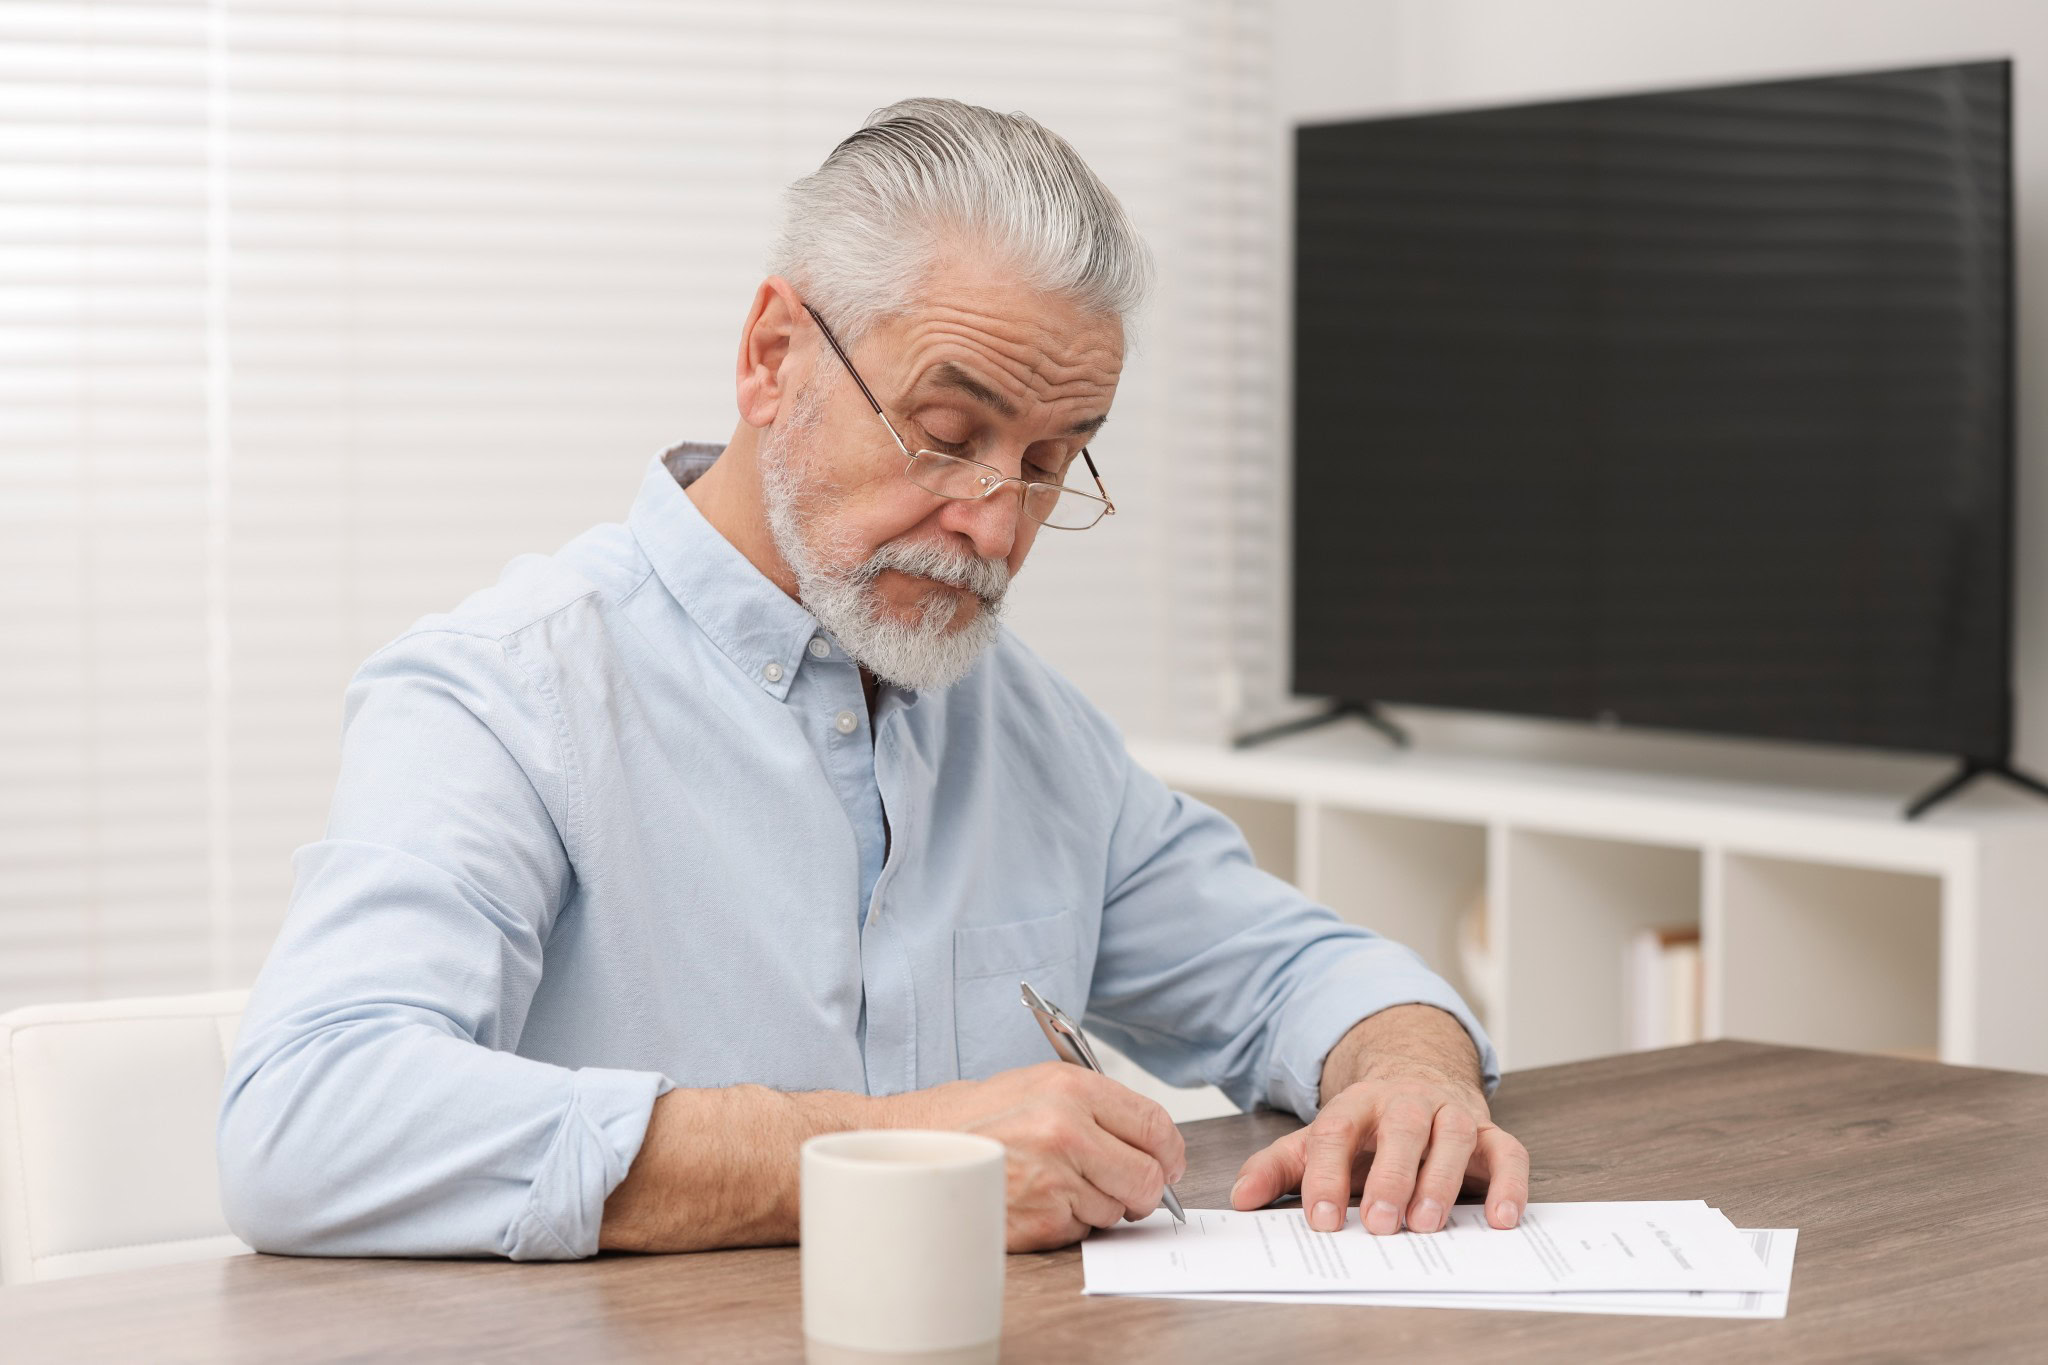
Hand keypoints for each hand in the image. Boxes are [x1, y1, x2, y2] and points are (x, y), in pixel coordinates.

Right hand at [882, 1061, 1185, 1251]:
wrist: (915, 1148)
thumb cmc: (974, 1117)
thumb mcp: (1036, 1085)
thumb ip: (1097, 1106)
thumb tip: (1154, 1140)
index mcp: (1072, 1088)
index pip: (1156, 1125)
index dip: (1169, 1152)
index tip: (1167, 1163)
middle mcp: (1067, 1129)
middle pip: (1149, 1177)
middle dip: (1143, 1189)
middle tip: (1125, 1187)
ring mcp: (1054, 1177)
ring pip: (1118, 1208)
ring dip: (1099, 1206)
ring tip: (1057, 1185)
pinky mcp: (1041, 1218)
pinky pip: (1084, 1229)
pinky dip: (1070, 1222)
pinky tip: (1038, 1201)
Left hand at [1228, 1057, 1527, 1235]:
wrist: (1417, 1076)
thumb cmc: (1366, 1126)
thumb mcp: (1318, 1140)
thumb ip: (1279, 1167)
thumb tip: (1241, 1197)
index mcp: (1356, 1105)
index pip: (1336, 1133)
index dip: (1326, 1176)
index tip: (1322, 1220)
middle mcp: (1406, 1103)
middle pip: (1401, 1130)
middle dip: (1391, 1177)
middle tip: (1382, 1224)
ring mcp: (1451, 1114)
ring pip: (1454, 1137)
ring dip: (1442, 1179)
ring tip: (1428, 1223)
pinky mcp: (1490, 1132)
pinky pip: (1507, 1152)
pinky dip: (1510, 1184)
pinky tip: (1502, 1218)